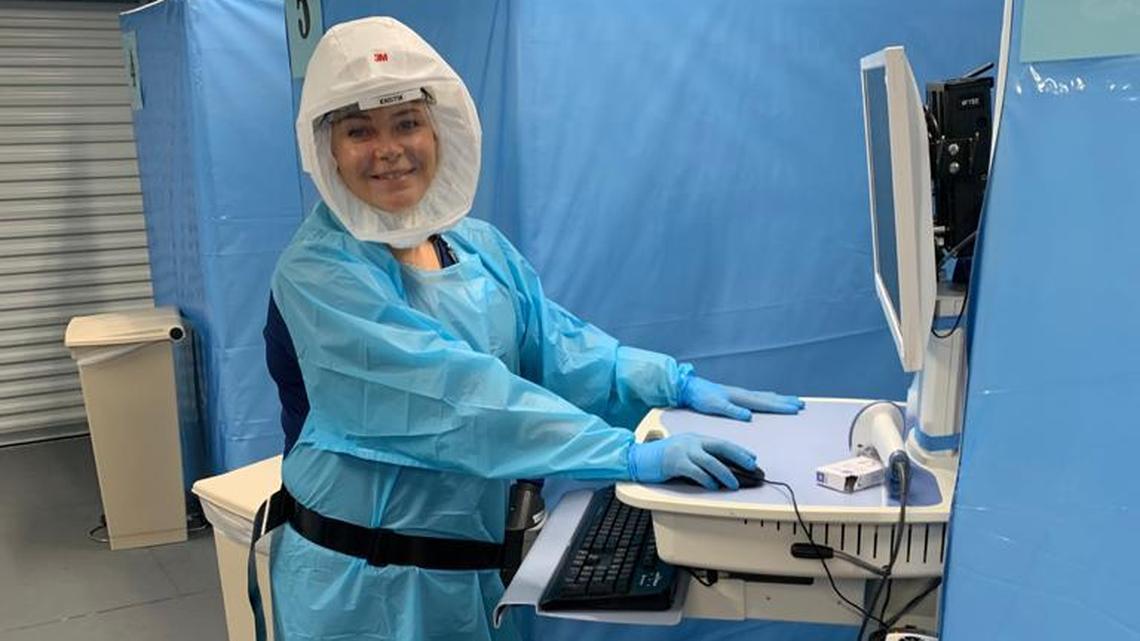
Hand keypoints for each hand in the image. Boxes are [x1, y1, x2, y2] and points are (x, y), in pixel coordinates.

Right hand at [627, 433, 756, 489]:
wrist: (639, 458)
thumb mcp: (683, 451)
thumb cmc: (661, 458)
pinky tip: (713, 486)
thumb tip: (721, 471)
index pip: (722, 442)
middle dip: (739, 457)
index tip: (752, 458)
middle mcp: (692, 442)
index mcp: (695, 438)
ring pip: (711, 462)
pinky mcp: (675, 462)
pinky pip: (696, 472)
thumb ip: (700, 457)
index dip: (739, 450)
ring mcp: (683, 451)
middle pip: (721, 448)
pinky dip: (707, 479)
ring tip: (734, 484)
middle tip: (752, 467)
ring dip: (725, 474)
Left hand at [679, 375, 803, 420]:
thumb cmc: (701, 397)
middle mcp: (743, 394)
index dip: (780, 407)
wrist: (689, 388)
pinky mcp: (735, 395)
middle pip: (769, 398)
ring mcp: (740, 394)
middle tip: (802, 404)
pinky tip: (769, 397)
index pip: (764, 403)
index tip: (795, 409)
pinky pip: (758, 396)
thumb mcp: (715, 406)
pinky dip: (768, 397)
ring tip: (793, 400)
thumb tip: (749, 416)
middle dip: (785, 402)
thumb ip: (732, 411)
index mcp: (740, 398)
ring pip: (765, 396)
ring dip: (779, 399)